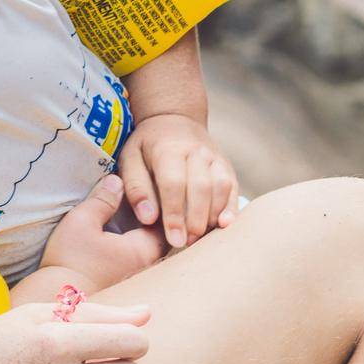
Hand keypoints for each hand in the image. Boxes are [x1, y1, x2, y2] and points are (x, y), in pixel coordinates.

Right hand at [40, 175, 165, 289]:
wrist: (57, 300)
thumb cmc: (70, 260)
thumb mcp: (82, 221)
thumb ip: (102, 200)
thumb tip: (118, 180)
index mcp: (143, 249)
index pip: (167, 220)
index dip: (161, 201)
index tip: (149, 186)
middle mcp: (147, 266)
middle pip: (165, 236)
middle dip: (159, 217)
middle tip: (145, 198)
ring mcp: (139, 278)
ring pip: (154, 250)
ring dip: (150, 233)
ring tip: (138, 214)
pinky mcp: (127, 285)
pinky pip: (142, 260)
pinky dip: (140, 246)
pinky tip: (126, 238)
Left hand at [117, 113, 238, 247]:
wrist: (173, 120)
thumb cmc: (147, 147)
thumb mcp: (130, 159)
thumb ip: (136, 188)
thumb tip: (148, 218)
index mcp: (168, 149)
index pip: (173, 183)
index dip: (175, 213)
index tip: (174, 239)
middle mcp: (195, 151)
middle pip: (200, 187)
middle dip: (195, 219)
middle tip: (187, 243)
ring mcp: (214, 157)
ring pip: (220, 186)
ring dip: (213, 215)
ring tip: (201, 237)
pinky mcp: (226, 165)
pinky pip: (233, 187)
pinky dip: (231, 207)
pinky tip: (224, 225)